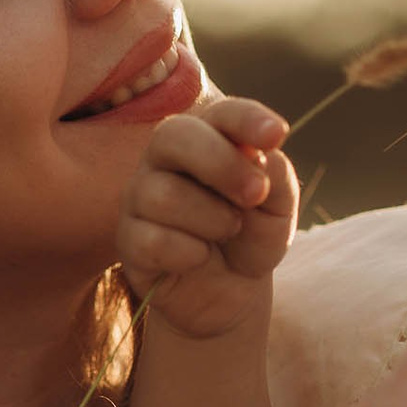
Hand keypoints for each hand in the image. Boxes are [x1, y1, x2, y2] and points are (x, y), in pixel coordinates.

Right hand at [117, 96, 296, 338]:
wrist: (230, 292)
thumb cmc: (252, 237)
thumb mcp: (278, 210)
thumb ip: (276, 178)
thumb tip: (262, 154)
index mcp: (209, 137)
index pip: (221, 114)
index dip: (247, 119)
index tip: (277, 135)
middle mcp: (167, 158)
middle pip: (173, 134)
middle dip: (221, 163)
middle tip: (255, 194)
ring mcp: (140, 196)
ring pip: (163, 193)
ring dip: (212, 219)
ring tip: (228, 231)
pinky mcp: (128, 238)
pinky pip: (153, 240)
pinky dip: (189, 254)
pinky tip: (199, 258)